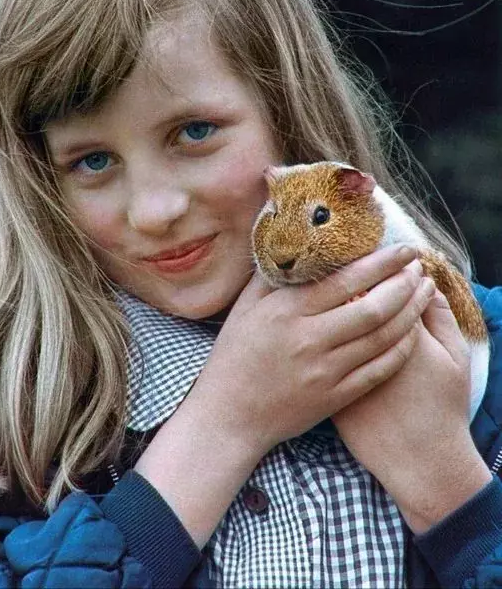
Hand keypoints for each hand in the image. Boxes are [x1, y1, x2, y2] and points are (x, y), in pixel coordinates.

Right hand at [137, 245, 428, 548]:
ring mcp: (325, 372)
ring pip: (382, 338)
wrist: (229, 415)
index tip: (402, 249)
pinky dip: (401, 349)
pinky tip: (413, 332)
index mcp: (286, 312)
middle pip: (372, 308)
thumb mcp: (244, 307)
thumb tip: (294, 240)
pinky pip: (379, 370)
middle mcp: (309, 340)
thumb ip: (271, 275)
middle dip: (404, 284)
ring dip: (411, 312)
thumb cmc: (234, 356)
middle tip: (420, 267)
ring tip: (425, 292)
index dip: (380, 263)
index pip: (344, 280)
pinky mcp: (336, 398)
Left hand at [332, 289, 491, 531]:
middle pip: (345, 298)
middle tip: (355, 265)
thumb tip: (428, 285)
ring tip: (337, 286)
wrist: (419, 460)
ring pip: (324, 322)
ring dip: (328, 301)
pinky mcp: (324, 388)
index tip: (385, 261)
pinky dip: (317, 332)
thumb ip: (442, 318)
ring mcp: (337, 371)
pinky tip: (323, 320)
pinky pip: (315, 353)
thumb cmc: (443, 405)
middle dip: (350, 278)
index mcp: (395, 334)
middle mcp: (360, 348)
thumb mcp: (454, 358)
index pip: (378, 286)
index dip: (380, 269)